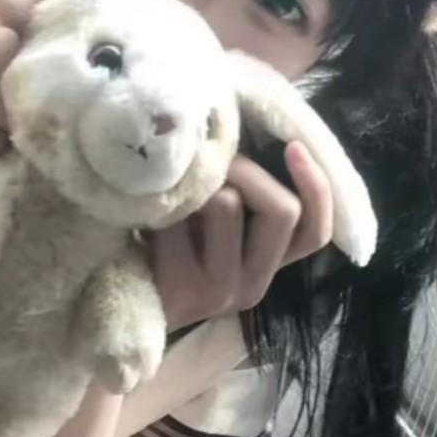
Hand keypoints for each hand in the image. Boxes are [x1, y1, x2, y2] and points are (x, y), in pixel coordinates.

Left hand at [148, 142, 332, 331]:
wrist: (120, 299)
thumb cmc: (168, 250)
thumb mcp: (214, 228)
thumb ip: (243, 200)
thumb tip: (247, 136)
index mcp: (268, 267)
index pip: (315, 233)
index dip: (316, 187)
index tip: (293, 147)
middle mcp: (254, 284)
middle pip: (282, 209)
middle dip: (249, 170)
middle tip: (213, 163)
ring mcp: (219, 289)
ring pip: (228, 203)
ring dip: (201, 182)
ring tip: (174, 189)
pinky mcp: (182, 286)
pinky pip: (181, 214)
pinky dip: (167, 197)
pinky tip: (150, 207)